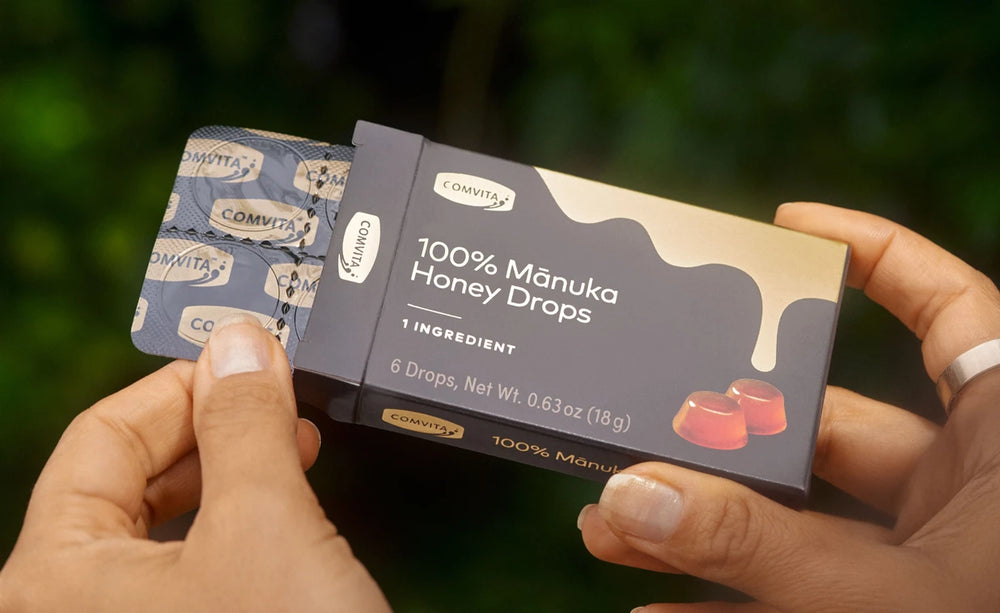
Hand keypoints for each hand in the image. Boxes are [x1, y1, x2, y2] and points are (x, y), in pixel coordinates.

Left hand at [0, 316, 389, 611]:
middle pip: (129, 481)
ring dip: (233, 471)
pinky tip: (288, 504)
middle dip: (211, 428)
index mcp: (54, 581)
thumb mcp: (264, 523)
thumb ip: (244, 422)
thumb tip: (240, 340)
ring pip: (167, 524)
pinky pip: (196, 565)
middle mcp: (75, 611)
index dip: (179, 386)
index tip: (247, 355)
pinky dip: (242, 521)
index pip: (101, 440)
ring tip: (294, 441)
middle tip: (276, 395)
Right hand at [577, 202, 999, 610]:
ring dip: (706, 525)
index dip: (873, 254)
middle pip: (828, 424)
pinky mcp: (890, 611)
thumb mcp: (881, 597)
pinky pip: (799, 597)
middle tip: (640, 427)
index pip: (945, 306)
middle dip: (726, 433)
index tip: (784, 228)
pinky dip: (729, 606)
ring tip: (609, 527)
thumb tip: (631, 497)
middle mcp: (967, 485)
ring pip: (800, 521)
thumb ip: (757, 549)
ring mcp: (930, 557)